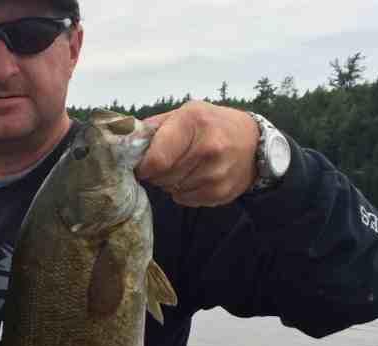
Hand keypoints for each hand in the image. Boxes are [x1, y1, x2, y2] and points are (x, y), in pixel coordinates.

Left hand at [136, 100, 259, 207]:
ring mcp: (216, 173)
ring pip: (172, 189)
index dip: (143, 166)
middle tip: (165, 163)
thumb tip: (125, 142)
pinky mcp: (220, 192)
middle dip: (156, 173)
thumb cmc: (211, 124)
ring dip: (171, 182)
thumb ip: (154, 127)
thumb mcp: (185, 113)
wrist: (252, 141)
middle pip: (162, 177)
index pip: (156, 160)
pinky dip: (184, 191)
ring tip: (184, 167)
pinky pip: (185, 199)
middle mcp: (208, 148)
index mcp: (193, 122)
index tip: (142, 164)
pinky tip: (196, 176)